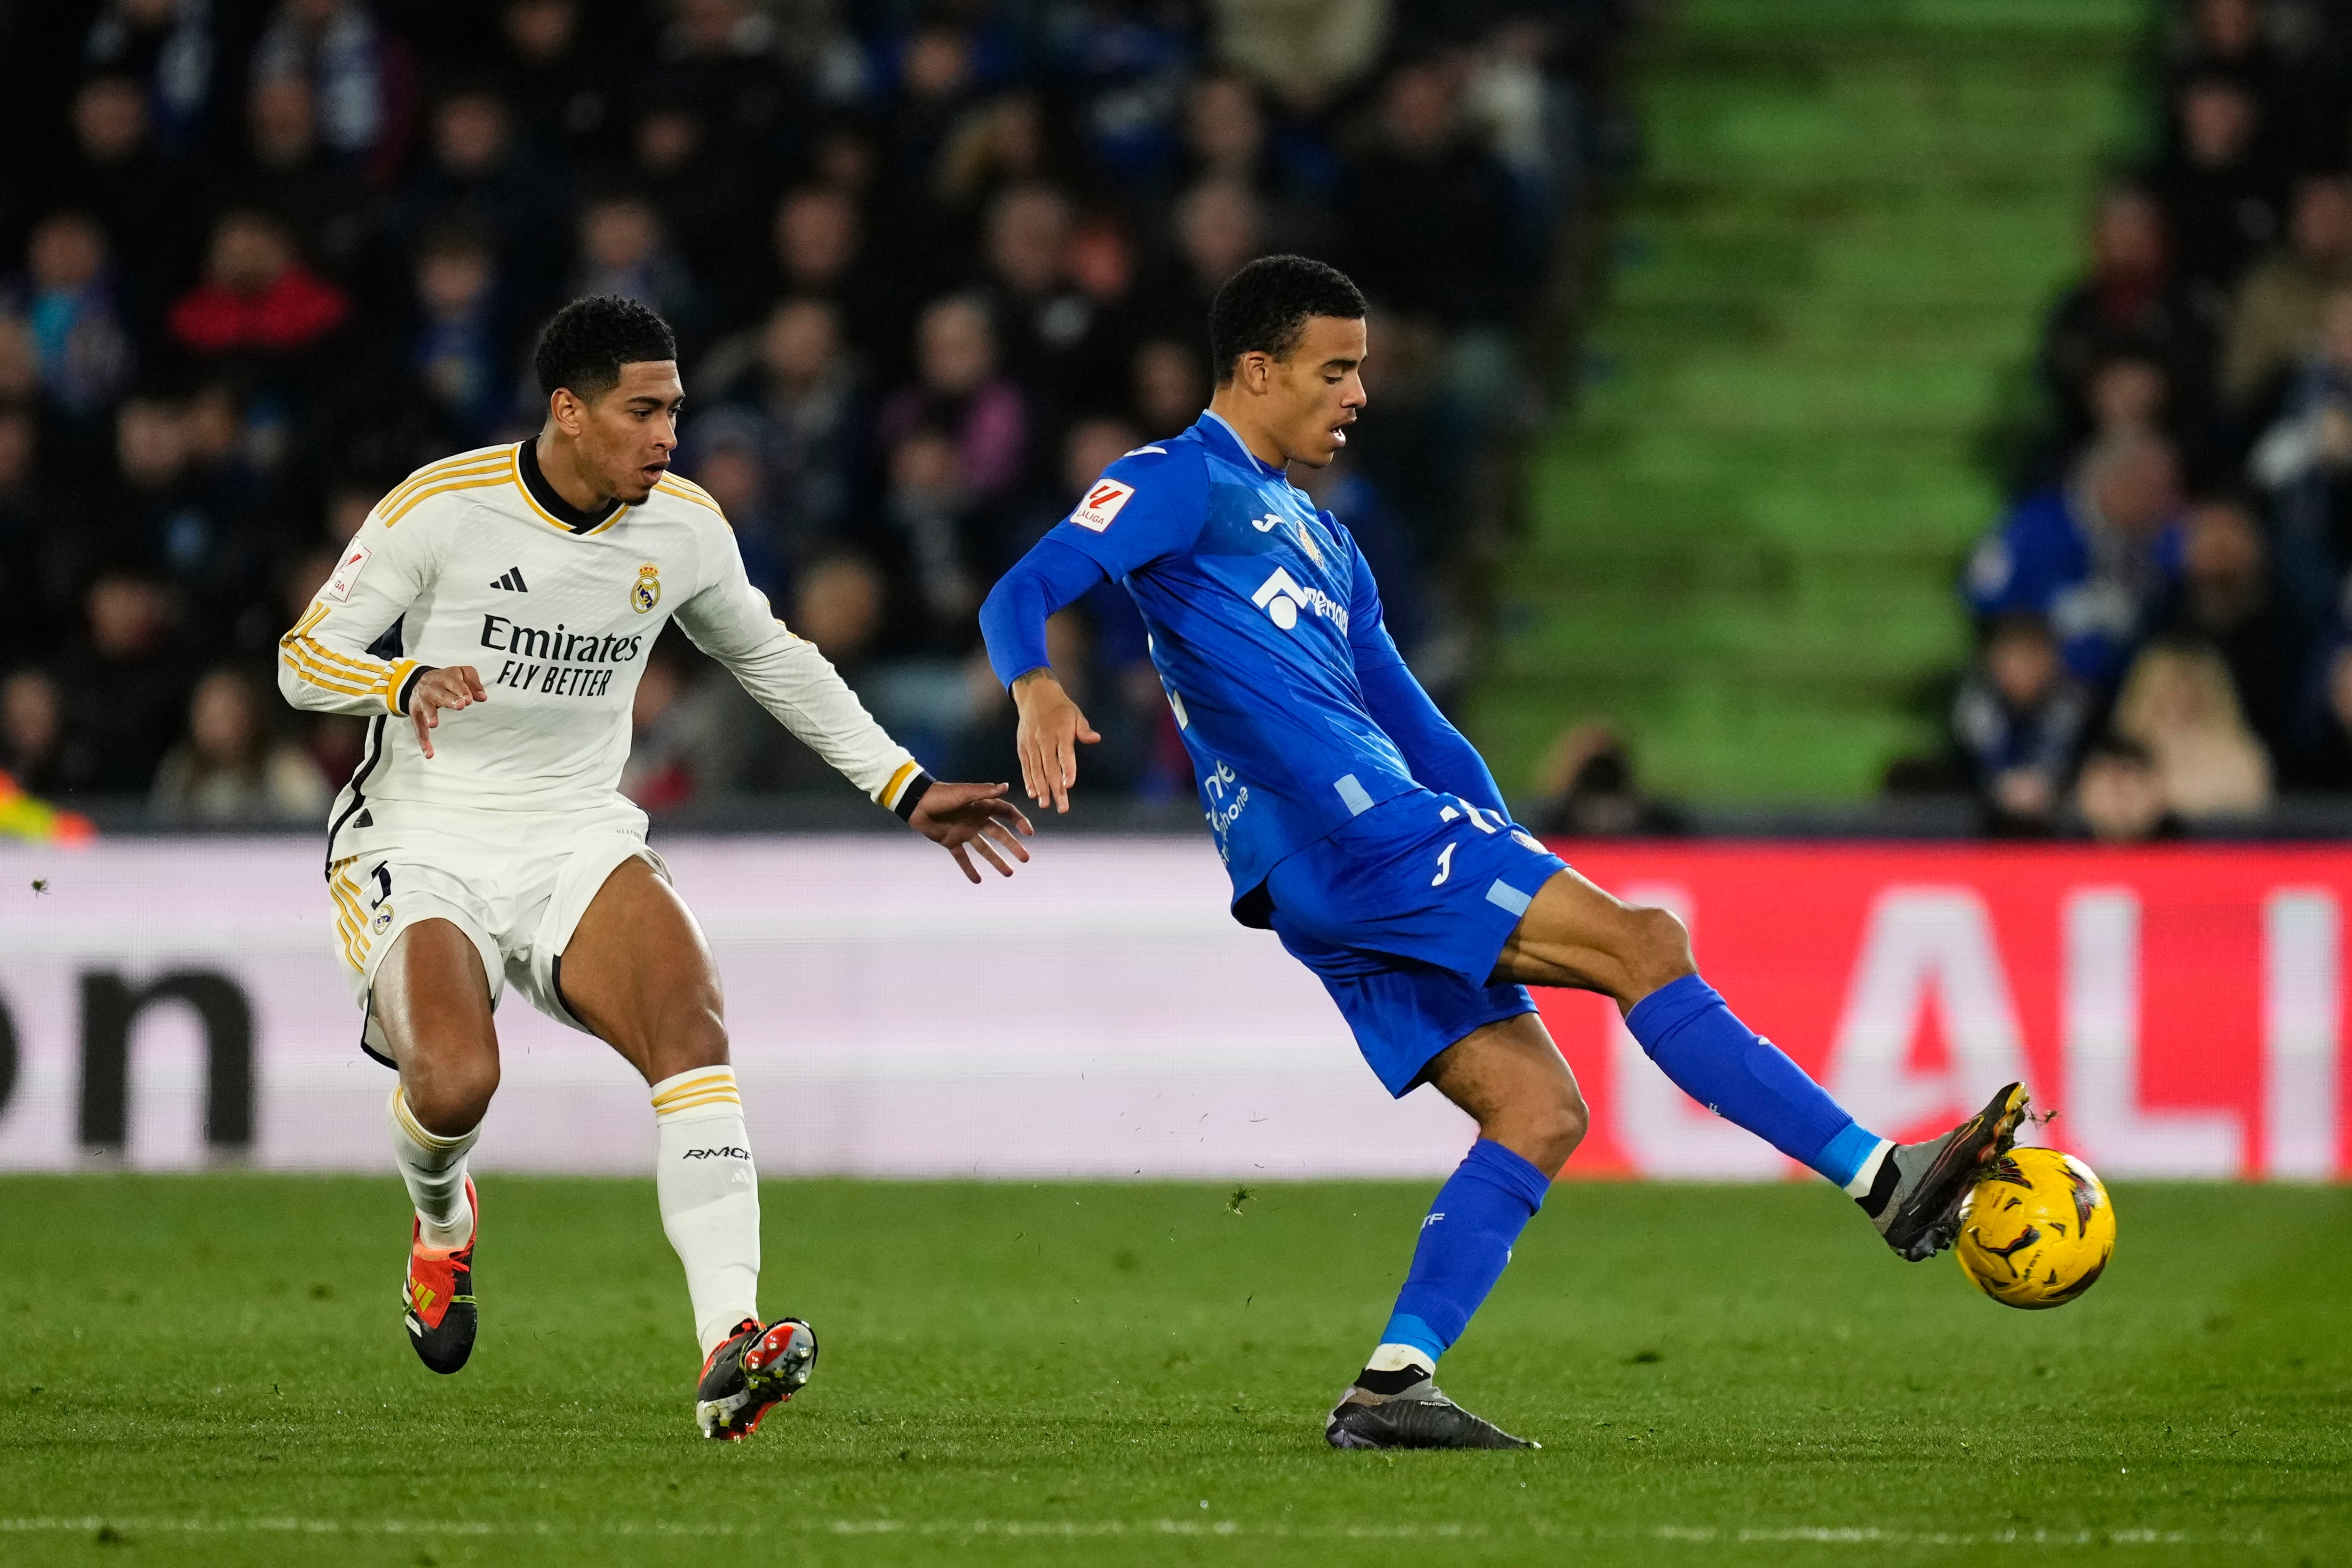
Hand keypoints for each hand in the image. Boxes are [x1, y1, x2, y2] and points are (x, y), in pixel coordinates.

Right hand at [409, 666, 486, 758]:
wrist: (418, 679)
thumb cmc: (446, 679)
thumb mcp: (462, 674)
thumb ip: (474, 683)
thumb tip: (483, 697)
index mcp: (446, 678)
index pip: (455, 683)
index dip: (462, 690)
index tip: (469, 699)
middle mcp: (433, 689)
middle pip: (441, 694)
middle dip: (450, 700)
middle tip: (460, 705)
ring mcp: (423, 701)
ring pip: (426, 708)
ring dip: (430, 716)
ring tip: (434, 724)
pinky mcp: (416, 714)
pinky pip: (419, 728)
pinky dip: (423, 741)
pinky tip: (429, 752)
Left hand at [910, 781, 1035, 882]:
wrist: (916, 804)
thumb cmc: (940, 795)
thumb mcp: (964, 793)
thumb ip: (985, 792)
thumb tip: (1006, 786)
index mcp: (982, 806)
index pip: (1006, 813)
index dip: (1019, 822)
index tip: (1028, 833)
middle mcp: (976, 820)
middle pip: (999, 834)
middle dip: (1013, 846)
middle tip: (1025, 859)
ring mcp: (965, 832)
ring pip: (985, 849)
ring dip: (997, 861)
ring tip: (1009, 874)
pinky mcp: (951, 842)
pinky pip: (962, 858)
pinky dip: (969, 869)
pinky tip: (978, 881)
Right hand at [1011, 670, 1099, 812]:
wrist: (1035, 695)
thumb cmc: (1061, 708)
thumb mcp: (1076, 714)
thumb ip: (1084, 730)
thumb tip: (1096, 738)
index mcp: (1061, 732)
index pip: (1064, 754)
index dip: (1067, 769)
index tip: (1069, 785)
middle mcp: (1044, 739)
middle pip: (1050, 767)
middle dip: (1056, 789)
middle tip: (1062, 807)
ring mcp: (1031, 744)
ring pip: (1036, 770)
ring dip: (1041, 788)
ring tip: (1045, 804)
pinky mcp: (1022, 747)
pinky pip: (1026, 766)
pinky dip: (1028, 780)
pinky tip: (1033, 794)